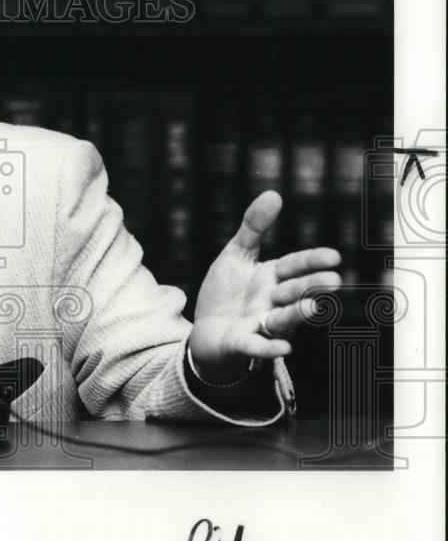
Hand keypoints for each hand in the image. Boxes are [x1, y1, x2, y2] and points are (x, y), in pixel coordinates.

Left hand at [188, 191, 341, 382]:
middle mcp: (272, 302)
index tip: (333, 256)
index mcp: (272, 278)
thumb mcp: (236, 255)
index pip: (295, 266)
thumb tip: (274, 193)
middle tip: (333, 281)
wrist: (206, 329)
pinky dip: (269, 347)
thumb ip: (253, 228)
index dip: (312, 261)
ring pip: (282, 320)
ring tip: (313, 308)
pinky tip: (284, 346)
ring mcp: (260, 325)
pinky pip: (258, 347)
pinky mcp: (244, 344)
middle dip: (311, 287)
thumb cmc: (226, 292)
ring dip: (298, 314)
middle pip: (294, 292)